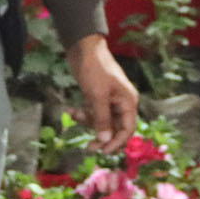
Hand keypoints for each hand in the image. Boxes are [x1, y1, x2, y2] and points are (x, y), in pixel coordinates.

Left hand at [67, 34, 138, 154]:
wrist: (83, 48)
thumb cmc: (95, 69)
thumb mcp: (97, 95)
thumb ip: (102, 119)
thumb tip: (105, 140)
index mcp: (128, 101)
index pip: (128, 129)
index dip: (117, 142)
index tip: (103, 151)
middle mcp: (121, 103)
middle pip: (115, 128)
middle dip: (102, 136)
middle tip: (89, 147)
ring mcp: (108, 100)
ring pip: (102, 122)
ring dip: (88, 123)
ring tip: (74, 116)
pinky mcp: (97, 98)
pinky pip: (92, 113)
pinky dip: (83, 114)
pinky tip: (71, 111)